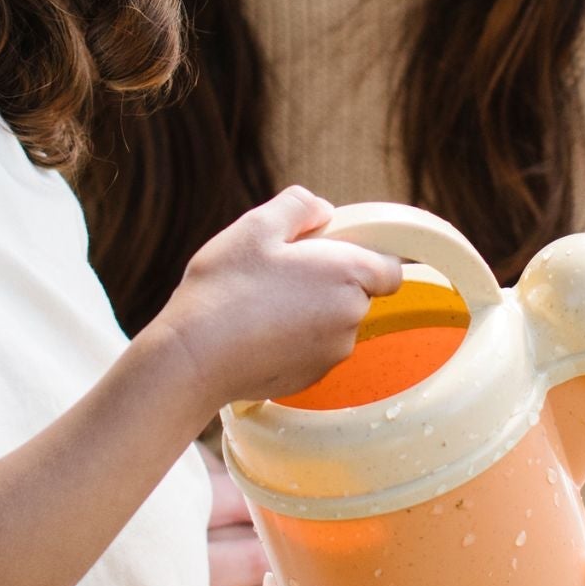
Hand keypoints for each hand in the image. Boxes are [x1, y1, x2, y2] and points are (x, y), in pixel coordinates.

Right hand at [157, 187, 404, 410]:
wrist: (194, 357)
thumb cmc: (226, 288)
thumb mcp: (257, 225)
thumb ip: (299, 207)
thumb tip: (322, 211)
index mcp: (347, 275)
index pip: (390, 267)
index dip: (363, 255)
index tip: (327, 249)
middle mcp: (350, 319)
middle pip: (357, 293)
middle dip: (328, 280)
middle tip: (281, 271)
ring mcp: (331, 354)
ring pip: (333, 323)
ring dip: (310, 311)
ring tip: (262, 302)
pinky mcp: (310, 379)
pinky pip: (312, 349)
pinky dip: (293, 339)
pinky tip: (256, 331)